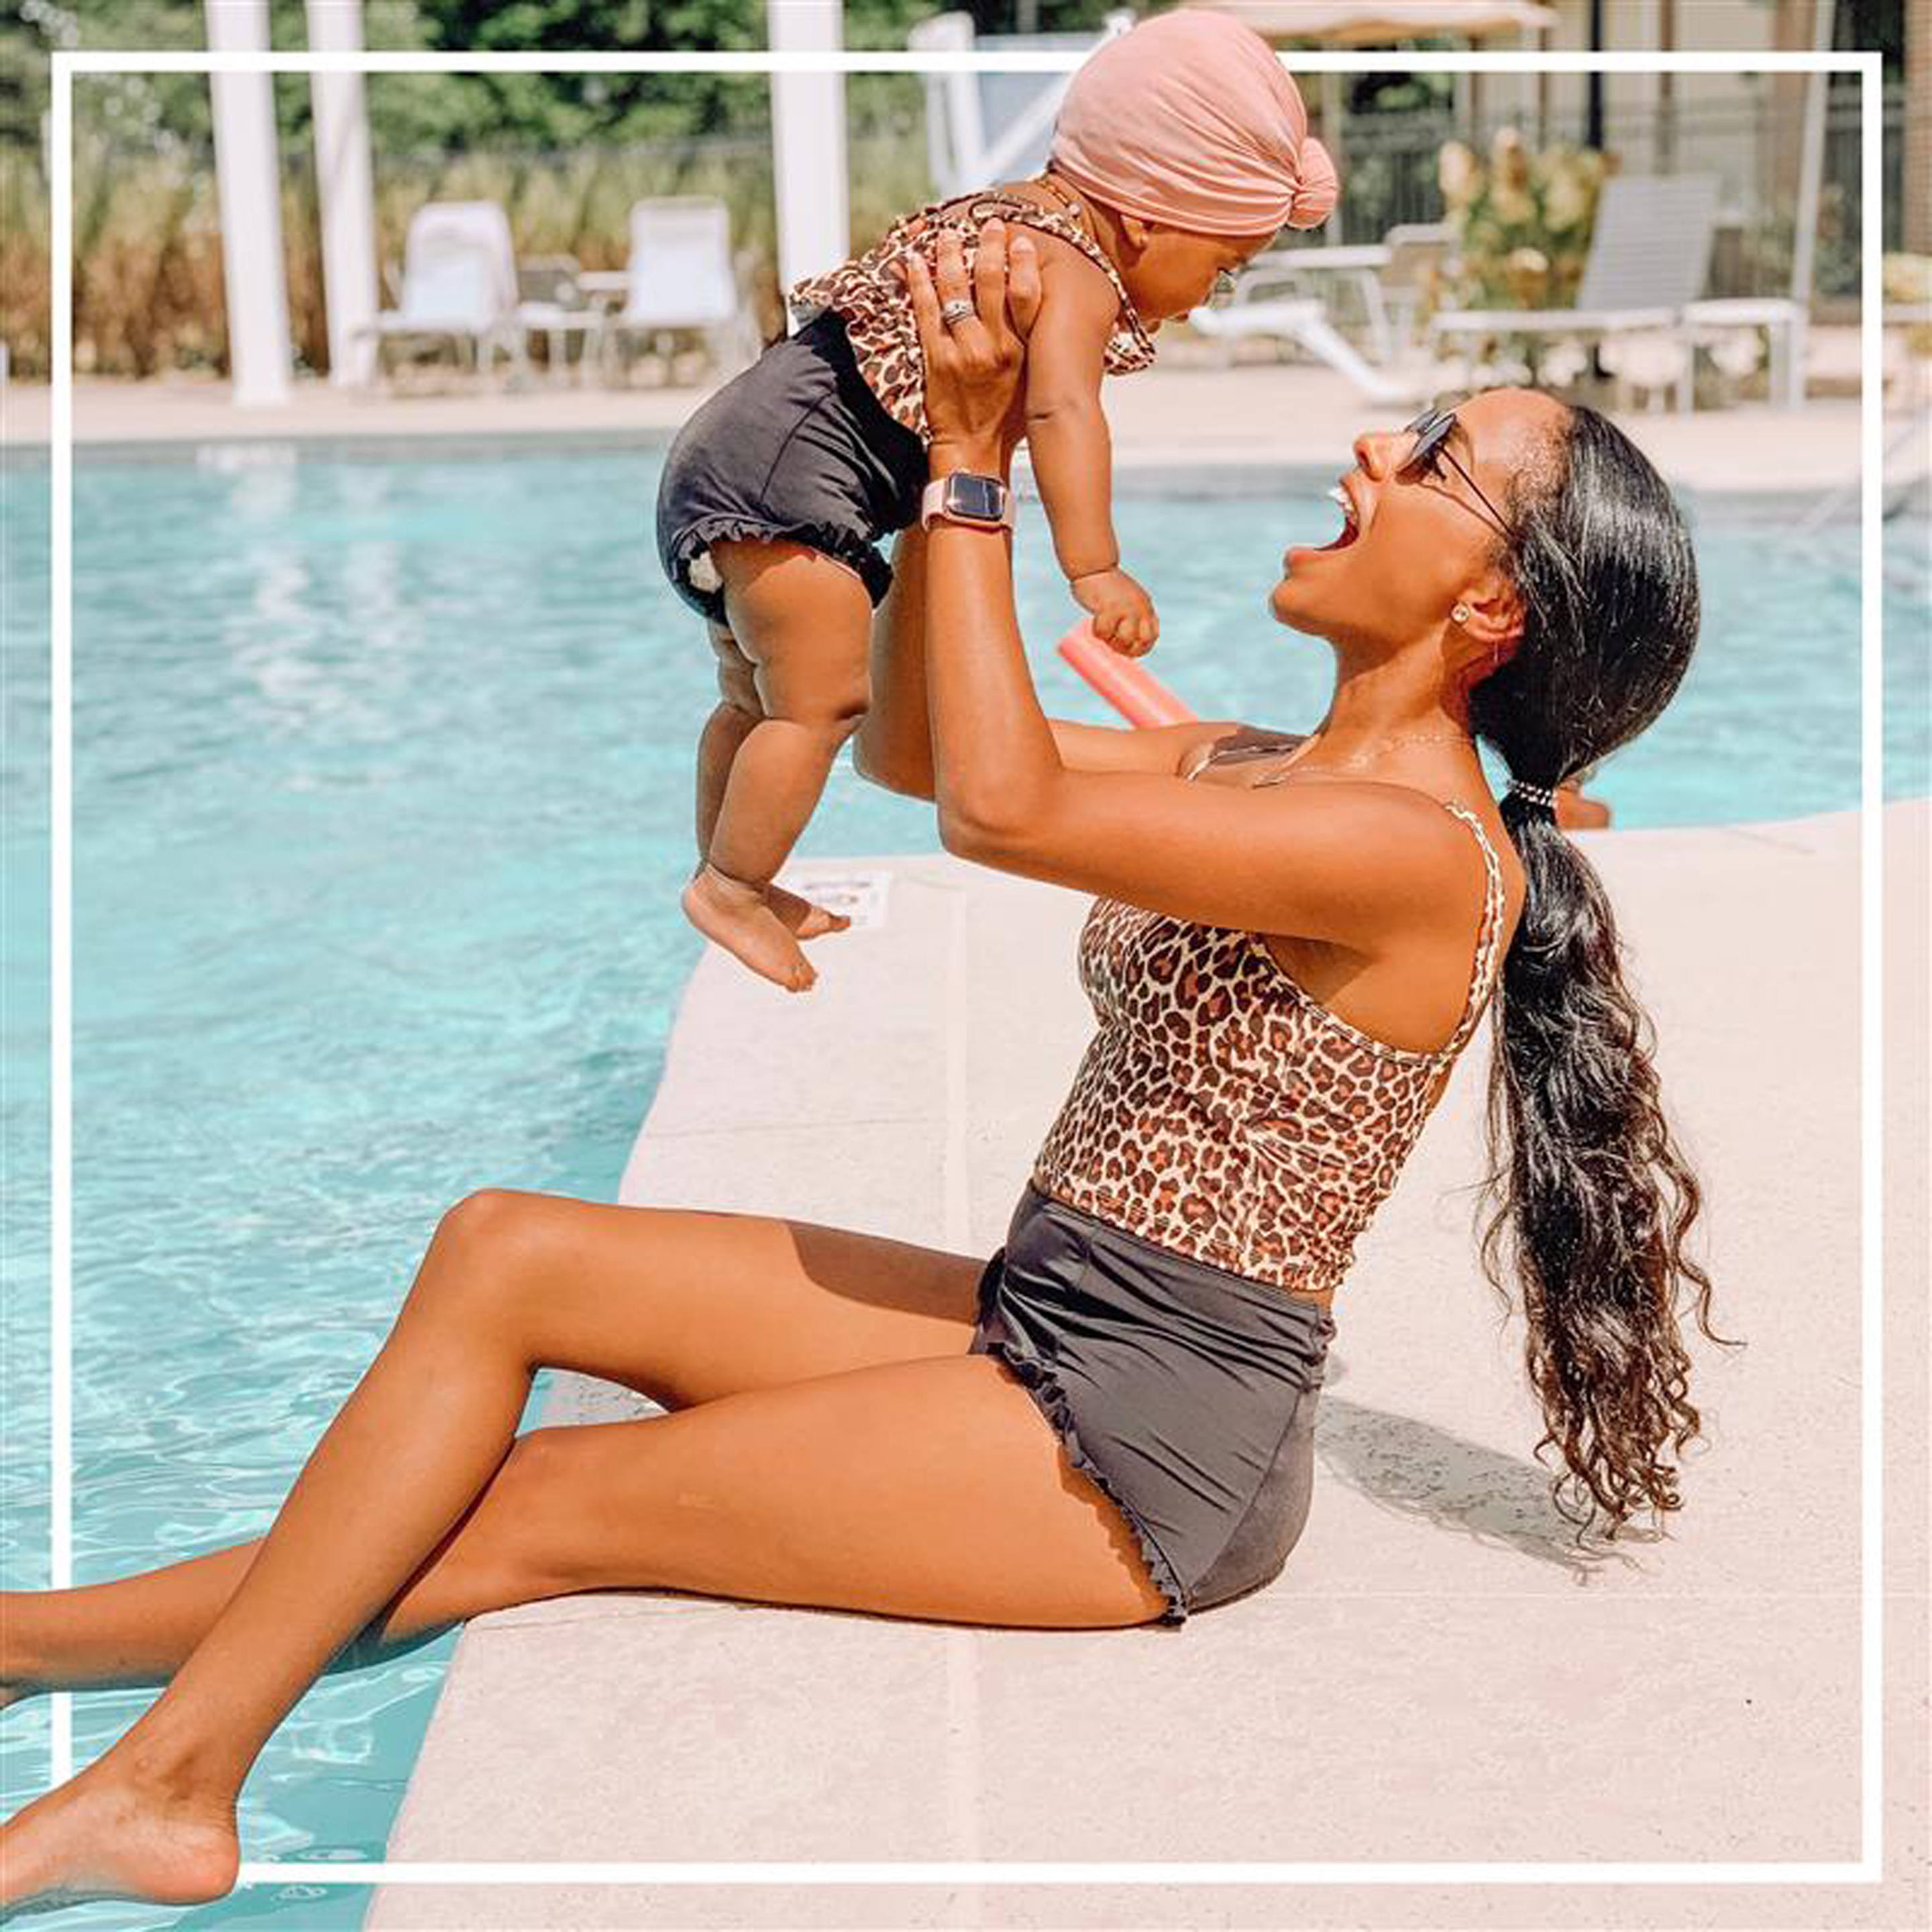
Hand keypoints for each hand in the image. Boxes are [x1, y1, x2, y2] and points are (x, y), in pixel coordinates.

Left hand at [900, 218, 1043, 463]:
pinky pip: (925, 311)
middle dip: (989, 248)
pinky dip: (918, 282)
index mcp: (1023, 351)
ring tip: (948, 234)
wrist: (974, 451)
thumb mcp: (1033, 382)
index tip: (1021, 240)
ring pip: (956, 290)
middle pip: (992, 283)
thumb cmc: (1006, 419)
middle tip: (989, 225)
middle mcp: (995, 347)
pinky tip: (913, 260)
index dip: (1023, 263)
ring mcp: (964, 351)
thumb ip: (1036, 346)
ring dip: (951, 255)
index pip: (1027, 295)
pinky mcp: (936, 359)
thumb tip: (1044, 311)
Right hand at [1070, 567, 1158, 655]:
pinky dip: (1097, 631)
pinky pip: (1104, 632)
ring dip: (1111, 641)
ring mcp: (1126, 608)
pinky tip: (1094, 619)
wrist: (1094, 566)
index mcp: (1146, 607)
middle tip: (1112, 642)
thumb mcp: (1128, 600)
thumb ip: (1132, 617)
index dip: (1140, 648)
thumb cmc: (1106, 586)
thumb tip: (1126, 645)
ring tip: (1104, 630)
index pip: (1152, 636)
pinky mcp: (1110, 608)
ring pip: (1125, 639)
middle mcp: (1140, 608)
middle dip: (1127, 649)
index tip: (1126, 649)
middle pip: (1142, 641)